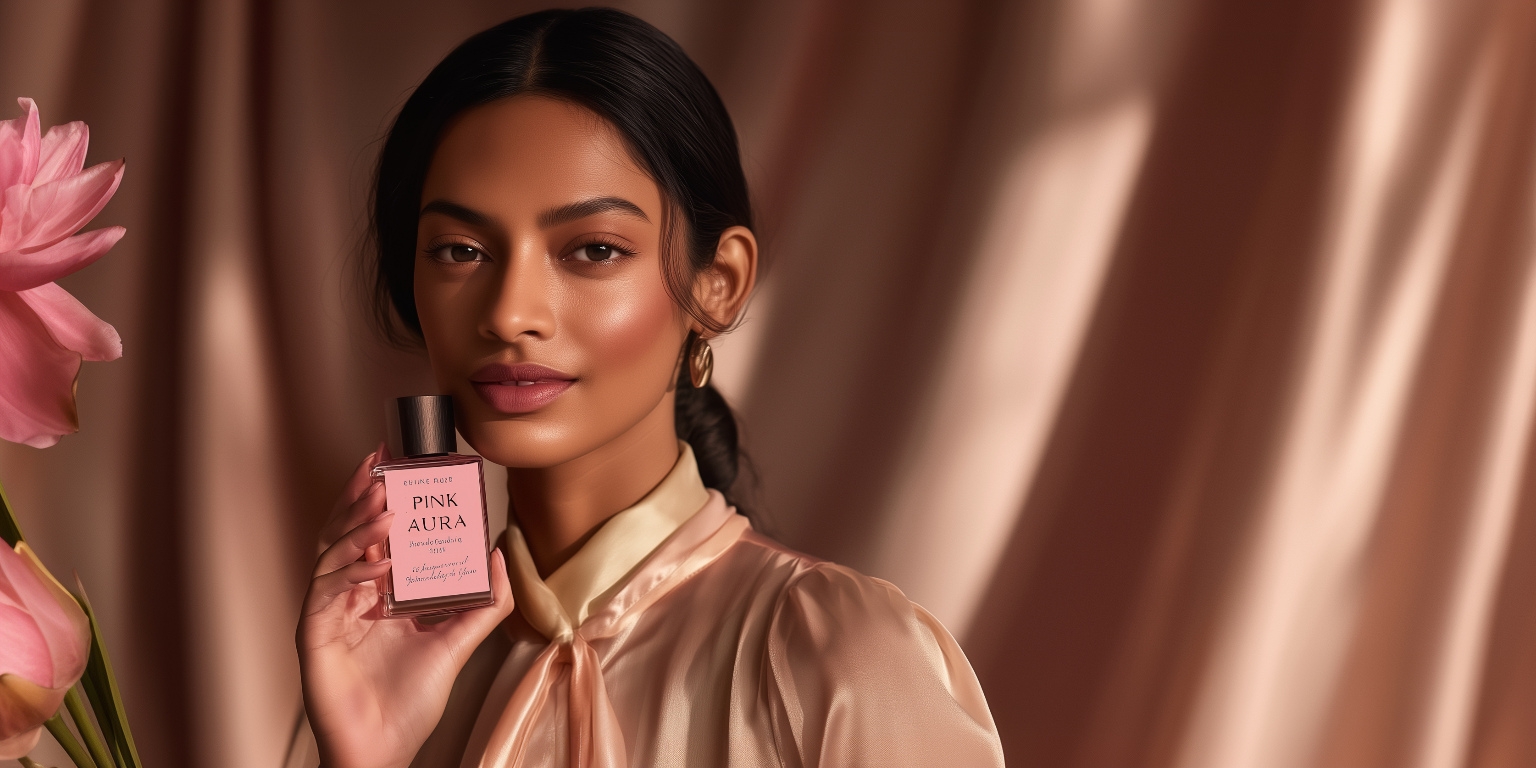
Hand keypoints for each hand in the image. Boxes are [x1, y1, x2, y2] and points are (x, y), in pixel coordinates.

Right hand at [297, 451, 513, 767]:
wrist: (385, 747)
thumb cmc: (411, 700)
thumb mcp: (459, 640)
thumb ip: (485, 601)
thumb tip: (500, 553)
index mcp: (374, 592)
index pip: (372, 531)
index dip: (377, 495)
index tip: (391, 460)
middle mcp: (347, 596)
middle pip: (344, 532)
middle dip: (360, 496)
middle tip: (380, 464)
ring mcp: (327, 613)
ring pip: (332, 553)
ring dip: (358, 526)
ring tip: (384, 503)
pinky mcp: (313, 634)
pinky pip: (326, 590)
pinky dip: (352, 569)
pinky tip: (379, 560)